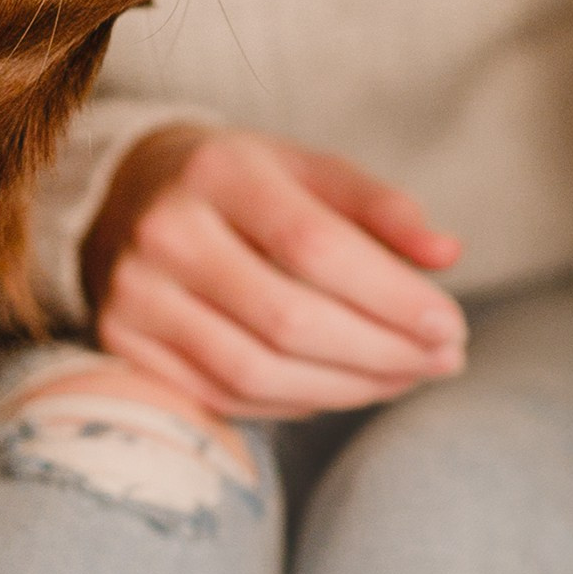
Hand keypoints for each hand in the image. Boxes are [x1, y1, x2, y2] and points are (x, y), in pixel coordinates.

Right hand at [80, 126, 466, 418]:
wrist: (131, 195)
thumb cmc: (245, 185)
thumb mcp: (309, 170)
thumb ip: (379, 208)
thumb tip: (448, 254)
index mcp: (219, 170)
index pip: (314, 245)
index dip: (390, 295)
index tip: (450, 324)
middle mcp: (167, 231)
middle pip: (287, 319)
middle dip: (381, 351)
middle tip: (443, 360)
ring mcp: (136, 293)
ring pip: (256, 372)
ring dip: (348, 388)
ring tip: (406, 377)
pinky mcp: (122, 341)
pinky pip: (225, 396)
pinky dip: (298, 403)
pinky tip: (346, 388)